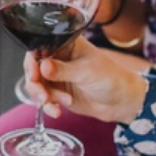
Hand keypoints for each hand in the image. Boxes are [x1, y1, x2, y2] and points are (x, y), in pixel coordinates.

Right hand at [23, 37, 146, 124]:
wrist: (121, 102)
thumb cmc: (111, 78)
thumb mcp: (87, 72)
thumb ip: (63, 70)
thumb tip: (43, 66)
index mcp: (67, 44)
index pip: (41, 46)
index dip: (33, 58)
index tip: (33, 73)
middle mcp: (59, 57)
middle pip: (35, 66)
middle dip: (35, 82)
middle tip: (42, 94)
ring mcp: (57, 75)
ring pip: (37, 84)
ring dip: (42, 95)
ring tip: (54, 103)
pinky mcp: (58, 91)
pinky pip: (44, 98)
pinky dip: (48, 105)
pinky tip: (57, 111)